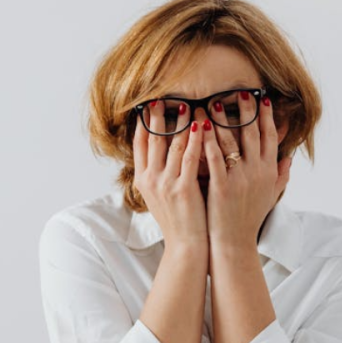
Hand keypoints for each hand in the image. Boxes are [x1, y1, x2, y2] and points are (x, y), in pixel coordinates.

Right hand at [132, 100, 208, 250]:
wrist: (186, 245)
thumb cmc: (178, 220)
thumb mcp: (159, 196)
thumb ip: (158, 173)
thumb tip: (162, 151)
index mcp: (143, 180)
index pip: (140, 144)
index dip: (144, 122)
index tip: (148, 105)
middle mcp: (150, 179)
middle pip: (154, 139)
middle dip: (158, 116)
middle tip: (163, 96)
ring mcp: (166, 184)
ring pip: (173, 144)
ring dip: (180, 122)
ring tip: (186, 104)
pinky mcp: (184, 188)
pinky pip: (190, 157)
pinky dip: (195, 139)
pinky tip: (201, 125)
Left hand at [203, 94, 291, 247]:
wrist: (235, 244)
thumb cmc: (249, 220)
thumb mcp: (271, 196)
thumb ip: (281, 175)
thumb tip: (289, 157)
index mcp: (269, 171)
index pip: (270, 137)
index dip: (266, 116)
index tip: (261, 97)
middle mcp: (257, 172)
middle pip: (253, 133)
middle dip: (247, 110)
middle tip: (240, 90)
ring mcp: (240, 179)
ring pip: (232, 142)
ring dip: (222, 120)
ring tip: (214, 102)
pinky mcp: (222, 187)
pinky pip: (214, 158)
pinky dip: (208, 141)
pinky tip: (201, 126)